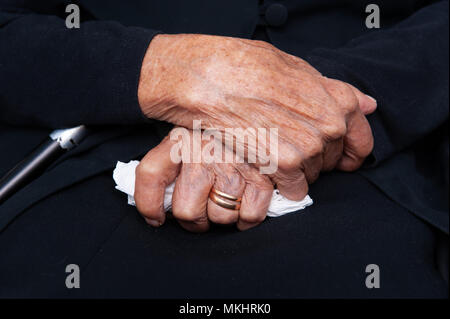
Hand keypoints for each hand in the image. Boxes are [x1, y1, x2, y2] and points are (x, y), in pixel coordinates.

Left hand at [134, 129, 273, 231]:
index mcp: (181, 138)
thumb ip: (171, 153)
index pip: (151, 175)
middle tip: (201, 211)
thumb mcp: (190, 123)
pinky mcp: (263, 176)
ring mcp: (234, 166)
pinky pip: (250, 216)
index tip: (155, 217)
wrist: (270, 98)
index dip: (149, 204)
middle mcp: (204, 153)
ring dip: (222, 216)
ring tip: (227, 201)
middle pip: (187, 211)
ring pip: (220, 217)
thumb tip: (159, 199)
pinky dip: (248, 218)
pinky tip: (246, 205)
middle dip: (194, 219)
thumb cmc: (222, 119)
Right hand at [138, 34, 376, 199]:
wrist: (210, 80)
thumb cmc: (247, 68)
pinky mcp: (285, 167)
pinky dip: (281, 185)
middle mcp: (329, 126)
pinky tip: (265, 167)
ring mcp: (309, 148)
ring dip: (295, 171)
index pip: (361, 140)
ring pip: (312, 176)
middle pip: (331, 161)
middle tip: (285, 145)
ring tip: (269, 151)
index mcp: (338, 100)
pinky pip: (294, 190)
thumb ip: (333, 91)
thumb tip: (367, 104)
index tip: (338, 159)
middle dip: (314, 158)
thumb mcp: (296, 68)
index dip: (349, 152)